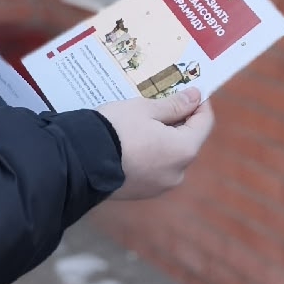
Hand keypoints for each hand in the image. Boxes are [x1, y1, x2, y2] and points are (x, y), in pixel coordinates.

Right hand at [98, 87, 212, 200]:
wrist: (79, 162)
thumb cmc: (114, 129)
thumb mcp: (144, 109)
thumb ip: (174, 105)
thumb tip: (196, 97)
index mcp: (183, 150)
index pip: (204, 123)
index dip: (199, 103)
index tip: (191, 90)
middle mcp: (177, 173)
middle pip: (187, 141)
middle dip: (179, 121)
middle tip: (162, 102)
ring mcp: (159, 186)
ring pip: (169, 156)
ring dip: (163, 139)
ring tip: (143, 122)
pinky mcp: (142, 193)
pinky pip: (154, 169)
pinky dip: (150, 154)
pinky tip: (132, 142)